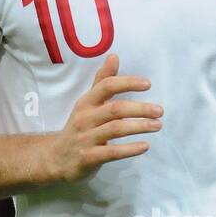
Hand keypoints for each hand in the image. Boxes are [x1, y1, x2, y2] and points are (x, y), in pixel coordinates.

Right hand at [51, 53, 162, 182]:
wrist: (56, 159)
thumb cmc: (78, 129)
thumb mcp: (87, 104)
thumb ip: (102, 83)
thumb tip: (114, 56)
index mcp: (86, 103)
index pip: (106, 86)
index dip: (127, 83)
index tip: (148, 84)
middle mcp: (84, 118)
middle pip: (115, 109)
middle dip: (140, 108)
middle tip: (160, 110)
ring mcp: (85, 138)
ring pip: (116, 129)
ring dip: (139, 126)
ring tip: (157, 125)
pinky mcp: (88, 158)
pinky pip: (112, 152)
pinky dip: (129, 149)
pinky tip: (145, 146)